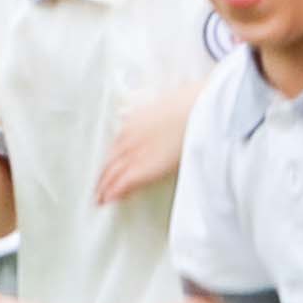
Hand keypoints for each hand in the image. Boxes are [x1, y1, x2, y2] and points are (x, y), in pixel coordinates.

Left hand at [93, 74, 195, 206]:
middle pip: (111, 159)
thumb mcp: (175, 102)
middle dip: (104, 174)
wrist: (203, 110)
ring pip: (113, 173)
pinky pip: (123, 183)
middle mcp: (131, 136)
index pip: (117, 143)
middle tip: (99, 186)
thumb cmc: (197, 105)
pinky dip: (115, 192)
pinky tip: (109, 200)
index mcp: (137, 119)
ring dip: (105, 186)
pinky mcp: (144, 168)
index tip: (110, 165)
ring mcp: (135, 152)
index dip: (112, 157)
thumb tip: (165, 114)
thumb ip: (163, 112)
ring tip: (101, 198)